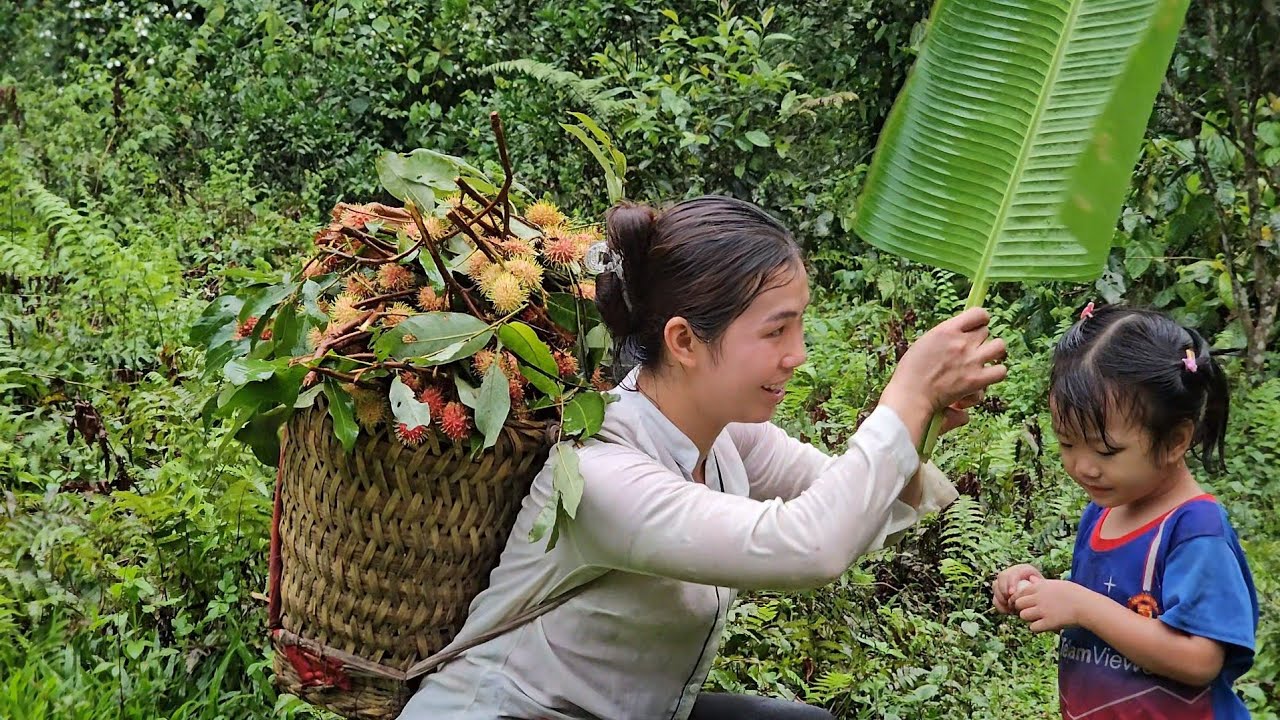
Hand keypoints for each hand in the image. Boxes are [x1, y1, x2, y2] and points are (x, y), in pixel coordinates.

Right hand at [880, 308, 1006, 440]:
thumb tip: (959, 336)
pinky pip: (1000, 371)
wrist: (911, 396)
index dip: (979, 320)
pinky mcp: (977, 380)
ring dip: (993, 353)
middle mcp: (962, 343)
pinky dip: (993, 375)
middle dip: (979, 340)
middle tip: (969, 351)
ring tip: (983, 360)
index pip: (979, 313)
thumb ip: (945, 336)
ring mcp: (971, 361)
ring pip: (999, 346)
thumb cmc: (911, 372)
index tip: (974, 328)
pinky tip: (981, 381)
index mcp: (946, 330)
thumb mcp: (925, 343)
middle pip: (986, 331)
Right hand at [992, 564, 1042, 613]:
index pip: (1013, 572)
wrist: (1044, 602)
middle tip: (1008, 601)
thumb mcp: (1044, 588)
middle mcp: (1012, 573)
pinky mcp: (1002, 594)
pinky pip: (995, 597)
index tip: (1012, 593)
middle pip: (1001, 577)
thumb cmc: (1047, 595)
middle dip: (1002, 589)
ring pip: (995, 586)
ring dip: (1000, 597)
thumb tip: (1032, 580)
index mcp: (1024, 570)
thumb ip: (1039, 584)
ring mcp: (1005, 583)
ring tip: (1009, 607)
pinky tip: (1007, 611)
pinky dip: (999, 605)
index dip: (1010, 582)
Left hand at [1013, 579, 1095, 631]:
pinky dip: (1036, 628)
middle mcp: (1039, 598)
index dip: (1022, 599)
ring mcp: (1043, 610)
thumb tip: (1031, 579)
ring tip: (1037, 619)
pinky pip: (1033, 627)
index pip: (1020, 592)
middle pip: (1018, 604)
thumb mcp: (1057, 584)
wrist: (1087, 606)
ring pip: (1023, 615)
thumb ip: (1041, 583)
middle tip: (1030, 612)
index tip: (1027, 603)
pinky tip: (1044, 626)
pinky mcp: (1049, 623)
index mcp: (1040, 587)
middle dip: (1022, 609)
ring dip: (1028, 619)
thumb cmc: (1075, 594)